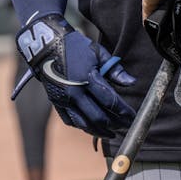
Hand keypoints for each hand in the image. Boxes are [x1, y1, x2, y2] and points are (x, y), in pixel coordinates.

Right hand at [14, 12, 136, 137]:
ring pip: (84, 123)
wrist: (46, 46)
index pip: (110, 101)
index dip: (123, 112)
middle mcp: (75, 93)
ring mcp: (64, 100)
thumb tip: (132, 83)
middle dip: (115, 124)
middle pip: (98, 117)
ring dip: (99, 130)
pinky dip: (83, 126)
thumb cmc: (76, 47)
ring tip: (112, 133)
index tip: (134, 117)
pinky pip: (71, 121)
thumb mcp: (99, 53)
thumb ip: (115, 70)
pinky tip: (93, 127)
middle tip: (126, 127)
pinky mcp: (56, 103)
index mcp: (88, 79)